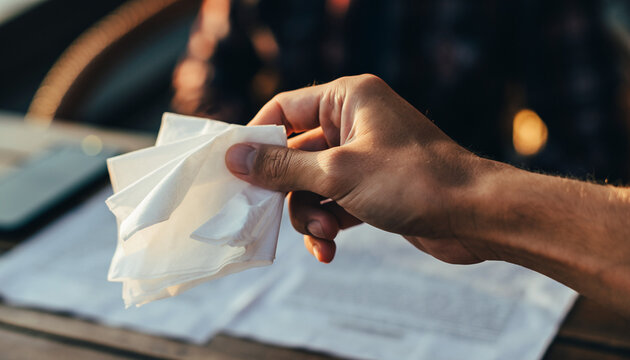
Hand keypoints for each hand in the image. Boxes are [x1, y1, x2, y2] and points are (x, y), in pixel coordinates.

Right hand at [225, 74, 496, 263]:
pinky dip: (328, 225)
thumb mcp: (337, 173)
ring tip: (324, 236)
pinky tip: (328, 249)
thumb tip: (235, 156)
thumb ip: (282, 166)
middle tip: (272, 215)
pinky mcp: (372, 188)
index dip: (258, 139)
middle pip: (294, 154)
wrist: (475, 217)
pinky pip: (333, 204)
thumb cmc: (412, 181)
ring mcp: (364, 157)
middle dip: (289, 191)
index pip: (284, 110)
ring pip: (311, 185)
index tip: (235, 170)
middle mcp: (354, 122)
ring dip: (310, 215)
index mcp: (347, 98)